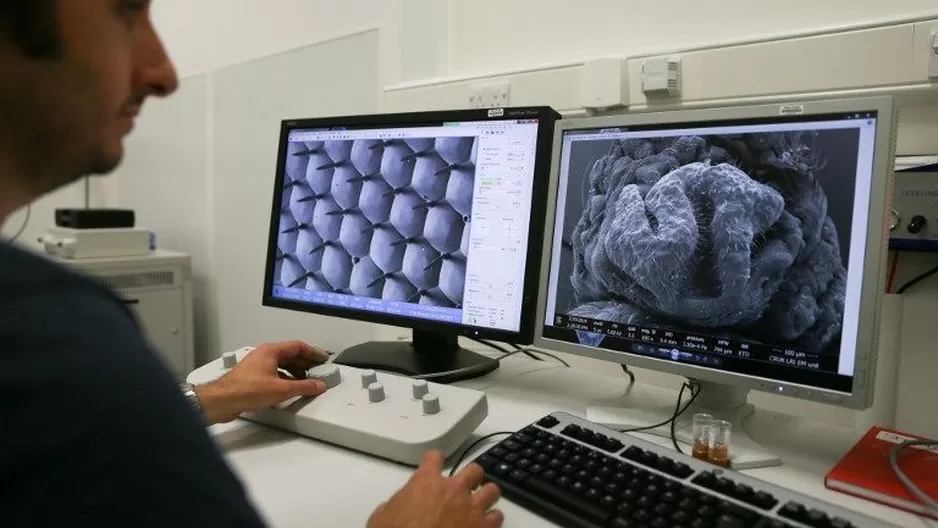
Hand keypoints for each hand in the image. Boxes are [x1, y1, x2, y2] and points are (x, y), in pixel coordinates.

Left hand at [195, 341, 329, 423]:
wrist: (222, 400)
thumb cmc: (244, 389)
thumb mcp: (282, 389)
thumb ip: (303, 387)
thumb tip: (317, 385)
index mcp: (271, 351)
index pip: (298, 346)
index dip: (313, 352)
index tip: (323, 358)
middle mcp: (264, 355)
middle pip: (291, 354)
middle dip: (306, 362)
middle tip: (318, 369)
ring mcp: (257, 366)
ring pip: (282, 364)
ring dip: (296, 371)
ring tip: (306, 380)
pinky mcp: (253, 377)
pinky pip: (275, 373)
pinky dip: (286, 378)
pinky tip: (289, 388)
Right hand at [367, 450, 502, 527]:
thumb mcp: (381, 517)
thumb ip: (392, 505)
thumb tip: (391, 508)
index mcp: (426, 482)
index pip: (434, 457)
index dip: (435, 460)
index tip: (436, 462)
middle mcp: (453, 489)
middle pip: (473, 469)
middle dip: (471, 477)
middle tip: (466, 486)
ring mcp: (471, 507)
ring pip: (492, 490)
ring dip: (487, 495)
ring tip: (482, 503)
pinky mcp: (483, 527)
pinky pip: (498, 517)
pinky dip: (493, 519)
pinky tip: (486, 524)